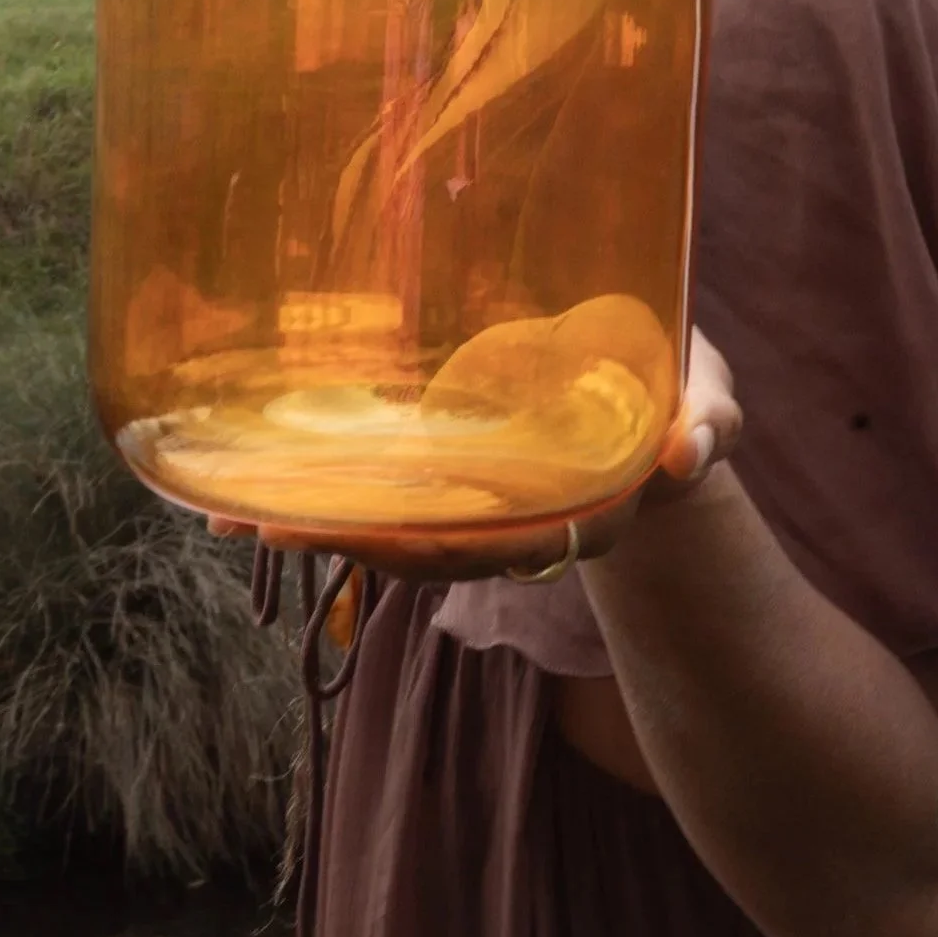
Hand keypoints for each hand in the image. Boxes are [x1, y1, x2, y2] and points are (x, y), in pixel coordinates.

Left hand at [203, 329, 743, 582]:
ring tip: (229, 515)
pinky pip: (380, 488)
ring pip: (392, 527)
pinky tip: (244, 480)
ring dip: (314, 525)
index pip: (511, 548)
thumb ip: (709, 421)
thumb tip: (691, 450)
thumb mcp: (709, 395)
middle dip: (350, 543)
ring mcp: (475, 499)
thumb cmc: (681, 390)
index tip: (382, 544)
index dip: (446, 550)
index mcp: (582, 514)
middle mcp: (518, 523)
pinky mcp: (446, 467)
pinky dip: (318, 490)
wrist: (647, 385)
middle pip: (429, 550)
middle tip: (266, 527)